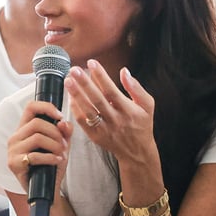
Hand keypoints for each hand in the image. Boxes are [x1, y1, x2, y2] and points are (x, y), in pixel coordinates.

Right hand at [6, 99, 70, 195]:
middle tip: (64, 145)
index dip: (46, 107)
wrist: (46, 190)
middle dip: (56, 133)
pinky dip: (50, 158)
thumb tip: (63, 122)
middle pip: (37, 123)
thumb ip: (65, 132)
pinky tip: (57, 161)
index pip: (30, 107)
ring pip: (37, 138)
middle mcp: (15, 137)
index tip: (60, 116)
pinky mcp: (14, 164)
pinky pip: (35, 155)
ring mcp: (12, 151)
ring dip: (55, 145)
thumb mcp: (61, 146)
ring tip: (61, 154)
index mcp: (24, 129)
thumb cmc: (51, 166)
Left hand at [65, 60, 159, 190]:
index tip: (91, 63)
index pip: (112, 90)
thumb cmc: (142, 125)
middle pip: (97, 99)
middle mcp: (115, 120)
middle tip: (74, 70)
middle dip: (84, 83)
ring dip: (76, 95)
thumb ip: (136, 88)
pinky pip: (82, 122)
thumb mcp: (147, 105)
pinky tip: (71, 97)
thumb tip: (124, 71)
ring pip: (87, 111)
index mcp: (128, 110)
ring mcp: (104, 129)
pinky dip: (75, 109)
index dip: (101, 76)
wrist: (137, 152)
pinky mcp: (95, 136)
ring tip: (68, 81)